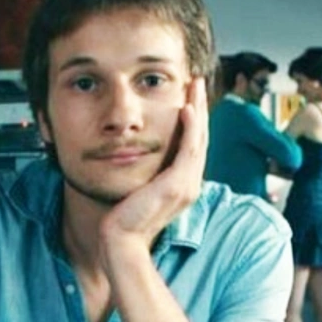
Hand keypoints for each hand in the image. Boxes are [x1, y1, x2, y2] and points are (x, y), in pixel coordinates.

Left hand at [98, 78, 207, 262]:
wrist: (121, 240)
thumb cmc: (123, 220)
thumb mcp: (138, 191)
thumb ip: (146, 176)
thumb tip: (136, 157)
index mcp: (182, 185)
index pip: (192, 145)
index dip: (193, 119)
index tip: (188, 96)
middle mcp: (190, 184)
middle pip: (200, 137)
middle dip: (199, 107)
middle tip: (196, 81)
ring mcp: (186, 185)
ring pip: (198, 140)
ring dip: (197, 110)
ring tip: (193, 86)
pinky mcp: (177, 185)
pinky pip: (188, 150)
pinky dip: (190, 129)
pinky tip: (186, 109)